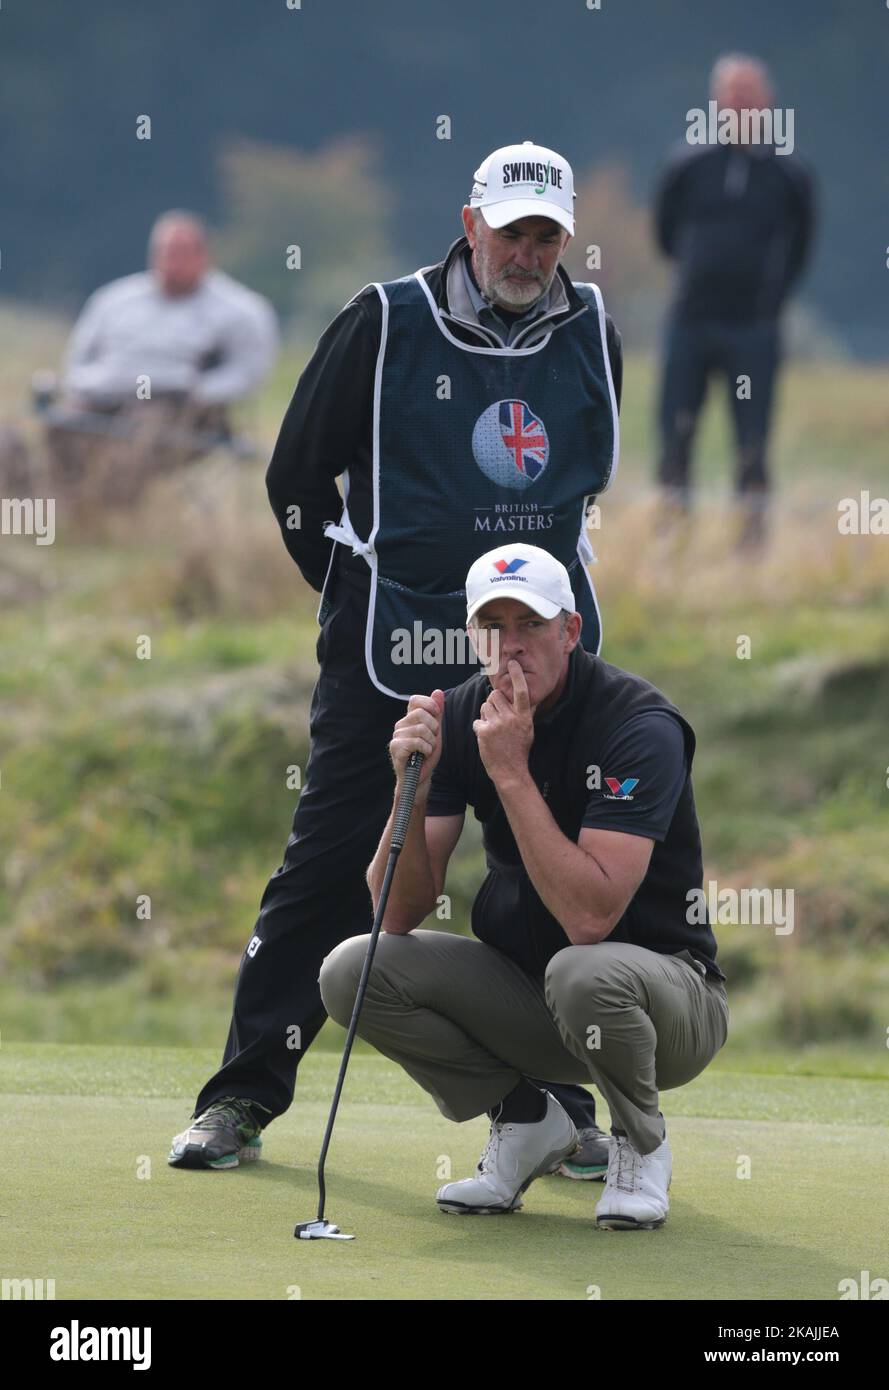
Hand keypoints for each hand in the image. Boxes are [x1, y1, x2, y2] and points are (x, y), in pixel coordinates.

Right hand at [389, 690, 444, 790]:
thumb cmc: (426, 754)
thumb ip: (436, 712)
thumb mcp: (436, 731)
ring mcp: (396, 736)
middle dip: (434, 727)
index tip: (437, 715)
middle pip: (421, 714)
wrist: (420, 777)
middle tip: (432, 740)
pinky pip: (417, 741)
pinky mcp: (396, 747)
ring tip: (427, 750)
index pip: (415, 700)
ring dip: (431, 742)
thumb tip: (437, 691)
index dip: (429, 704)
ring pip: (421, 729)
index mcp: (409, 719)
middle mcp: (400, 725)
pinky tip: (423, 755)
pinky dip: (426, 749)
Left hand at [472, 659, 534, 784]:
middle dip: (494, 703)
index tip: (513, 663)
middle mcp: (511, 718)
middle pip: (495, 696)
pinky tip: (487, 737)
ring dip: (486, 714)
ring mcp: (497, 725)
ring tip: (493, 728)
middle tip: (497, 716)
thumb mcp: (528, 730)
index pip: (521, 692)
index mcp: (523, 717)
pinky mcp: (484, 732)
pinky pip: (477, 721)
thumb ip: (527, 713)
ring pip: (484, 706)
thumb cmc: (520, 750)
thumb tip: (532, 699)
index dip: (517, 676)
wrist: (510, 771)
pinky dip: (479, 728)